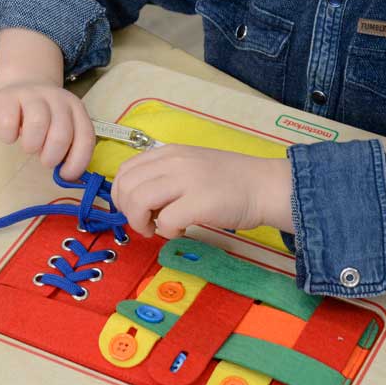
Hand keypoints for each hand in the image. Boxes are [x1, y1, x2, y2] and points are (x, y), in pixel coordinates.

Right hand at [0, 81, 95, 180]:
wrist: (24, 83)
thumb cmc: (45, 116)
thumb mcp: (62, 127)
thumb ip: (68, 147)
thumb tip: (68, 177)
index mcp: (77, 110)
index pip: (85, 138)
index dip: (77, 161)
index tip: (65, 175)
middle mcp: (59, 99)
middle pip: (61, 133)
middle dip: (52, 156)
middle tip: (45, 161)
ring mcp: (33, 95)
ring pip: (38, 123)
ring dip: (32, 145)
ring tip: (29, 147)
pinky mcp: (8, 96)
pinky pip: (8, 121)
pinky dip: (8, 136)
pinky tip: (10, 137)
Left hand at [109, 145, 293, 239]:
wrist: (264, 186)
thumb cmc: (230, 181)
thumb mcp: (192, 166)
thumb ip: (165, 175)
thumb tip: (138, 199)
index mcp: (170, 152)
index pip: (125, 170)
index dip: (122, 194)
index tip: (134, 209)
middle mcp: (175, 162)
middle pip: (127, 186)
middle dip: (128, 211)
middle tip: (145, 223)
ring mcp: (187, 180)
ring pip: (138, 201)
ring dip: (141, 222)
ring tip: (158, 228)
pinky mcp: (199, 202)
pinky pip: (165, 221)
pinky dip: (166, 232)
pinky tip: (180, 230)